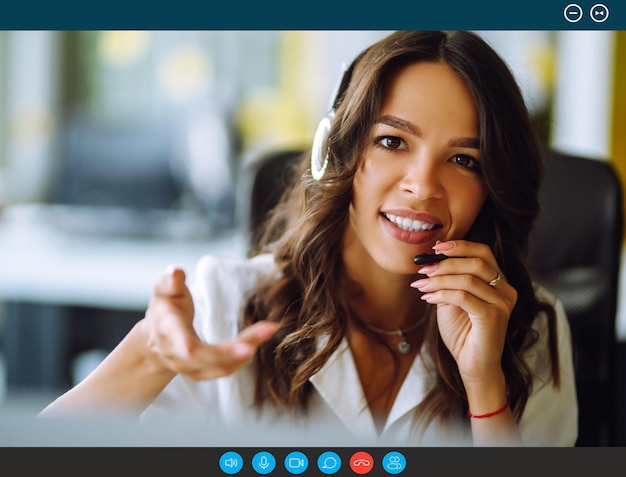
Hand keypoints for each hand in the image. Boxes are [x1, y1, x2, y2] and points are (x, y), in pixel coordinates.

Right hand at [143, 265, 278, 380]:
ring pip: (218, 366)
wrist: (157, 339)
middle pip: (203, 356)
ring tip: (267, 331)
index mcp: (167, 329)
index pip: (174, 337)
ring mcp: (188, 367)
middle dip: (231, 350)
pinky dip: (242, 359)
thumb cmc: (165, 308)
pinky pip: (224, 370)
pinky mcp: (201, 374)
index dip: (181, 344)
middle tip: (259, 337)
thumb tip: (175, 271)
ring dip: (245, 352)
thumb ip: (170, 281)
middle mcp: (176, 354)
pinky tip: (257, 342)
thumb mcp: (164, 290)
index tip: (189, 350)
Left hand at [410, 240, 517, 386]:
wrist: (472, 364)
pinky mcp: (493, 317)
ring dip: (439, 280)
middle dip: (446, 263)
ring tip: (421, 285)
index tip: (436, 248)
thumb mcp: (452, 300)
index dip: (460, 246)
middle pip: (476, 262)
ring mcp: (502, 304)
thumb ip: (448, 281)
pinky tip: (428, 298)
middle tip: (424, 269)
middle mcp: (506, 290)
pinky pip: (463, 297)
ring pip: (468, 279)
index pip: (484, 253)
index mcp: (499, 282)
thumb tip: (431, 261)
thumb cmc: (462, 333)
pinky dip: (442, 294)